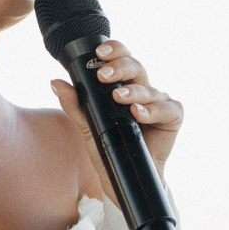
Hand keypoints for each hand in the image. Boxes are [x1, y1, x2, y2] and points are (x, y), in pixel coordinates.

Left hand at [48, 40, 183, 193]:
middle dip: (120, 67)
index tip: (99, 53)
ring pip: (149, 89)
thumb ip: (75, 105)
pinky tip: (139, 113)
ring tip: (119, 97)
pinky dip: (153, 111)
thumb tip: (56, 83)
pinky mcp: (172, 117)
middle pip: (136, 67)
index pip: (121, 59)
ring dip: (134, 92)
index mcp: (124, 85)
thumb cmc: (110, 148)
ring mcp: (159, 102)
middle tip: (103, 75)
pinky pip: (167, 109)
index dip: (114, 51)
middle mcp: (142, 89)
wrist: (125, 179)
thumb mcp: (88, 127)